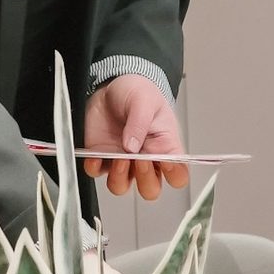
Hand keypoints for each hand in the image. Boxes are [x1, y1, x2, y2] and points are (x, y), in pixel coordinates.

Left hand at [81, 74, 186, 199]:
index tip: (165, 161)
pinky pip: (96, 172)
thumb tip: (131, 147)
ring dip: (120, 177)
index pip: (178, 174)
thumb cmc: (137, 91)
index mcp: (165, 147)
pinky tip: (96, 155)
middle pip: (150, 189)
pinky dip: (94, 167)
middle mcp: (145, 160)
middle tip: (140, 159)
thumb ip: (140, 122)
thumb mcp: (144, 100)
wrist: (111, 84)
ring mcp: (122, 161)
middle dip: (145, 179)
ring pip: (122, 187)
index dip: (174, 174)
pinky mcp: (101, 157)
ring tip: (118, 157)